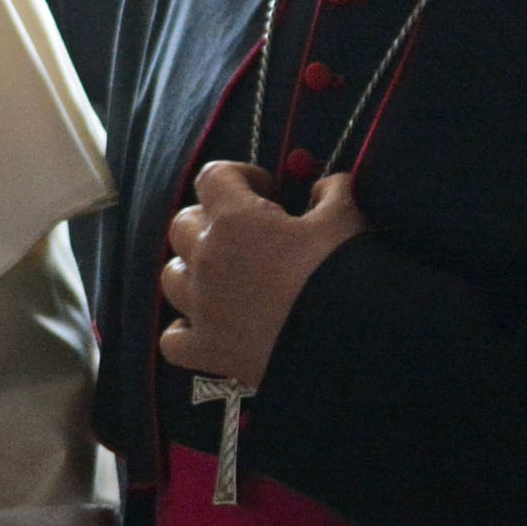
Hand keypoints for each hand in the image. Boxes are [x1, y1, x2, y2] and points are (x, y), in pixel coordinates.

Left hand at [157, 163, 364, 393]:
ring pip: (172, 276)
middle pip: (183, 224)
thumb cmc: (349, 276)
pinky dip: (184, 331)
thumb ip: (334, 192)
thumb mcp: (348, 220)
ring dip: (194, 270)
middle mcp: (207, 260)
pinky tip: (209, 326)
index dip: (239, 176)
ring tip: (229, 276)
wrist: (354, 345)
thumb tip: (325, 185)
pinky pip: (172, 339)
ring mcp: (201, 308)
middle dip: (213, 221)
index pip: (213, 177)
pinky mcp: (207, 350)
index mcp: (235, 222)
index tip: (266, 189)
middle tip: (250, 234)